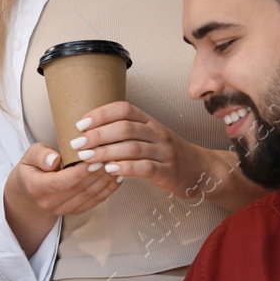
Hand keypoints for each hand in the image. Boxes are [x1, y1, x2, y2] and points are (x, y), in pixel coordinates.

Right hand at [9, 141, 121, 218]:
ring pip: (89, 196)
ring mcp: (62, 210)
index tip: (95, 159)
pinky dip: (108, 189)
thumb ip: (41, 155)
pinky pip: (94, 201)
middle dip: (98, 173)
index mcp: (36, 187)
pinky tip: (117, 177)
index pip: (60, 182)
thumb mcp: (30, 155)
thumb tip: (54, 159)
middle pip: (79, 189)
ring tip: (118, 164)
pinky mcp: (74, 211)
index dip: (80, 172)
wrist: (29, 191)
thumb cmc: (32, 167)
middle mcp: (49, 203)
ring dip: (106, 181)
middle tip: (113, 157)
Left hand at [71, 101, 219, 198]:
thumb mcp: (149, 137)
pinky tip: (109, 170)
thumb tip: (89, 133)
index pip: (124, 109)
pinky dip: (125, 167)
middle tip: (77, 145)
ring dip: (105, 152)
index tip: (80, 124)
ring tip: (86, 159)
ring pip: (132, 147)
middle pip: (125, 128)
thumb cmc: (167, 154)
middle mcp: (157, 132)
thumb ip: (125, 133)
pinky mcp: (168, 171)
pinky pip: (145, 167)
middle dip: (97, 135)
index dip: (100, 114)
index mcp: (150, 121)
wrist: (202, 170)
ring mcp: (164, 152)